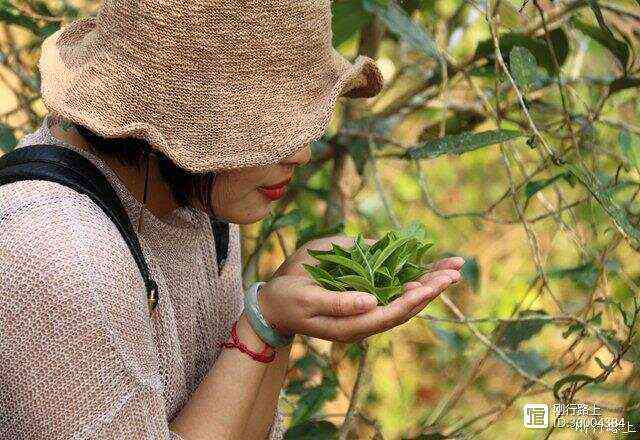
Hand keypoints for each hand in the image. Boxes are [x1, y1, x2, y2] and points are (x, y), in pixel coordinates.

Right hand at [258, 235, 464, 342]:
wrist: (273, 303)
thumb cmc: (287, 298)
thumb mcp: (307, 300)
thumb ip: (339, 303)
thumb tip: (372, 302)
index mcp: (351, 326)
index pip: (390, 314)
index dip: (412, 299)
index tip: (431, 285)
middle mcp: (364, 321)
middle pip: (405, 308)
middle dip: (431, 289)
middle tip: (455, 270)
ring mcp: (365, 310)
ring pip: (403, 299)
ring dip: (428, 283)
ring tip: (452, 267)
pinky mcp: (363, 298)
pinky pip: (392, 290)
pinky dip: (412, 278)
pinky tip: (429, 269)